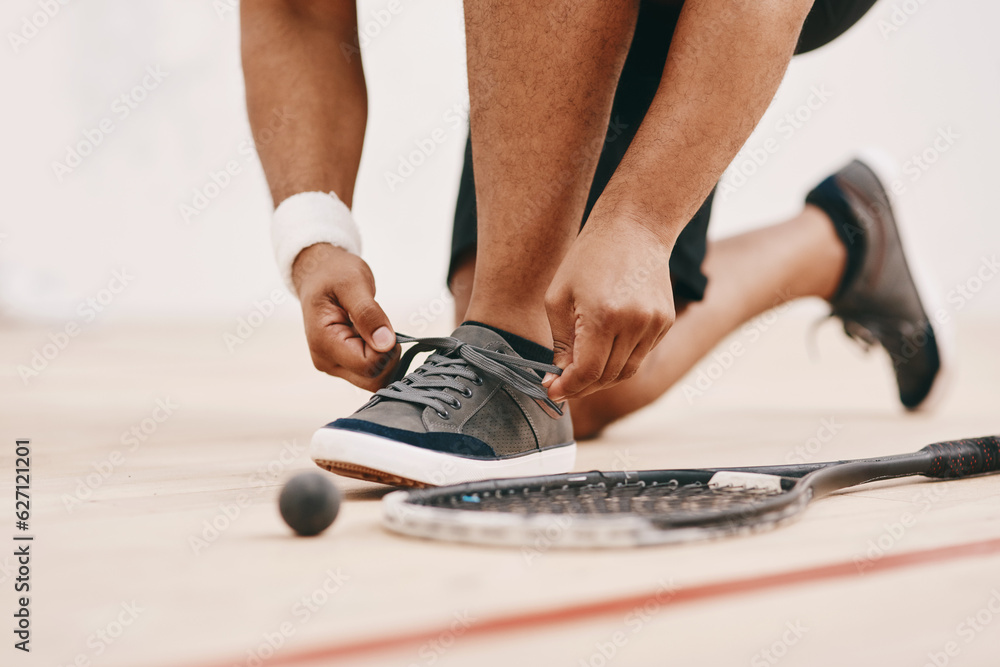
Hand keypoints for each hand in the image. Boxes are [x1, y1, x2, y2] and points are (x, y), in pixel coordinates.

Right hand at [292, 243, 398, 390]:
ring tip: (373, 327)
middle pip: (372, 379)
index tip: (381, 323)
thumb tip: (385, 343)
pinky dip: (380, 356)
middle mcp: (327, 361)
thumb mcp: (353, 284)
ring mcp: (334, 365)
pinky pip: (371, 372)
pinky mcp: (343, 364)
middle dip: (387, 355)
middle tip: (380, 325)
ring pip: (374, 379)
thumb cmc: (334, 274)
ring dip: (384, 355)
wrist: (318, 273)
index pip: (368, 365)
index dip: (385, 348)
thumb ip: (368, 314)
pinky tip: (372, 335)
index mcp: (324, 343)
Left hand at [543, 221, 674, 400]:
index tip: (550, 391)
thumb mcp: (558, 296)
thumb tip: (560, 376)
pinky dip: (620, 361)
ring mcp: (655, 324)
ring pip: (626, 371)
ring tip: (580, 373)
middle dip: (581, 386)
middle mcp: (635, 323)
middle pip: (607, 376)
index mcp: (604, 315)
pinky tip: (604, 350)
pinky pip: (640, 355)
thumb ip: (561, 341)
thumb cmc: (588, 257)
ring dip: (601, 378)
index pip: (588, 371)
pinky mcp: (666, 322)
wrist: (635, 227)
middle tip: (561, 386)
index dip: (568, 387)